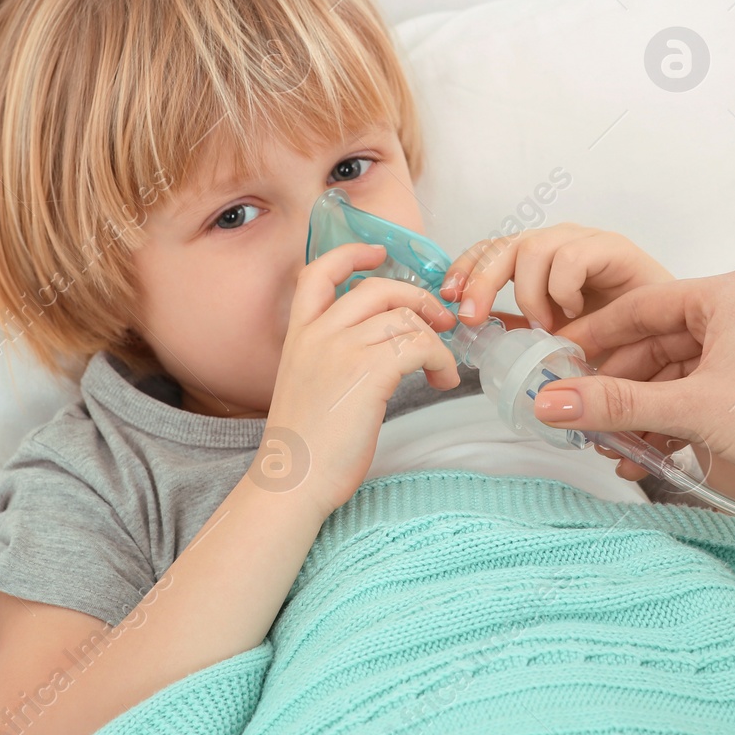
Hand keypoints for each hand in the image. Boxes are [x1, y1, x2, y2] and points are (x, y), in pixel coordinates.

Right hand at [264, 242, 459, 516]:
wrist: (292, 480)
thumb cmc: (305, 445)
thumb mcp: (307, 384)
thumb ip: (332, 356)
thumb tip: (381, 348)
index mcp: (299, 334)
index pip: (319, 272)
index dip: (352, 254)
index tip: (379, 254)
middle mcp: (318, 334)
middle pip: (379, 288)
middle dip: (418, 298)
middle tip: (439, 321)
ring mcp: (342, 350)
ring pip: (405, 318)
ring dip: (435, 339)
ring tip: (442, 368)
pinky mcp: (368, 373)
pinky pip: (420, 346)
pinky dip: (441, 359)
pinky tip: (442, 379)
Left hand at [439, 223, 672, 332]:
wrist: (672, 342)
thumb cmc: (616, 339)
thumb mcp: (553, 338)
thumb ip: (518, 331)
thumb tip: (476, 335)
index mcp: (540, 261)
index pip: (491, 249)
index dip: (466, 268)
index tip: (449, 298)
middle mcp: (560, 244)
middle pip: (504, 244)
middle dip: (481, 280)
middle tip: (473, 317)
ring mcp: (586, 241)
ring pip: (532, 247)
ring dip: (529, 295)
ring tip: (544, 327)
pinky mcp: (613, 247)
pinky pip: (569, 257)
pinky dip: (562, 290)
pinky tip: (573, 313)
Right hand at [530, 270, 734, 498]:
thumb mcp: (689, 410)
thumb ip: (615, 404)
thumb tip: (551, 401)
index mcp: (727, 294)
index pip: (640, 306)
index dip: (594, 337)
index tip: (558, 362)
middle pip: (658, 340)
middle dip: (620, 384)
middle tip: (583, 415)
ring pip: (681, 369)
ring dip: (647, 407)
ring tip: (617, 443)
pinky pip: (706, 386)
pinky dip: (678, 415)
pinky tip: (654, 449)